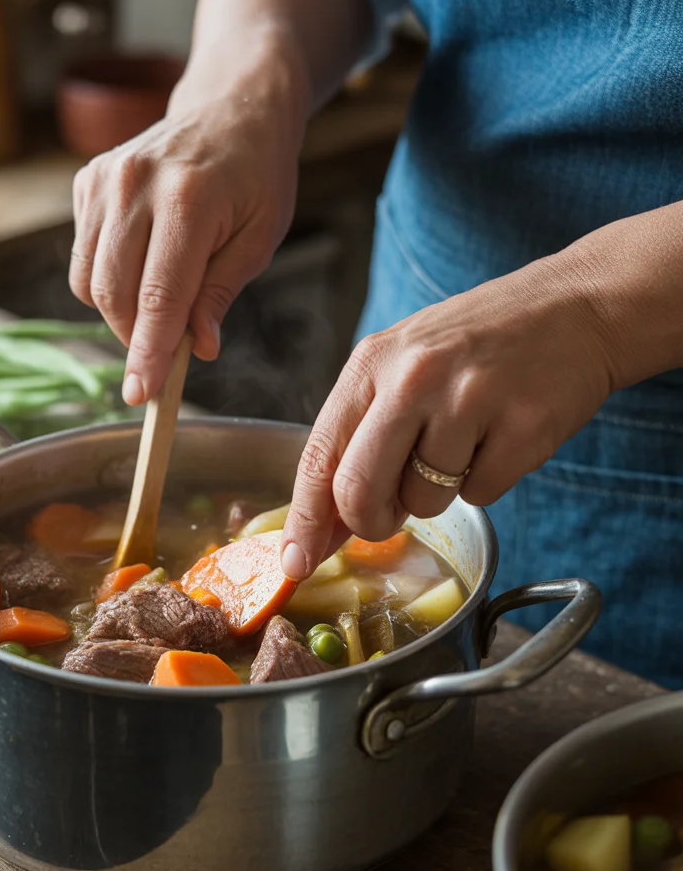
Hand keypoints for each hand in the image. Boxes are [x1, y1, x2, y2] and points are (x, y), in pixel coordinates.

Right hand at [68, 60, 305, 405]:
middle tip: (166, 349)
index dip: (148, 354)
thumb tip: (196, 349)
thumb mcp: (260, 237)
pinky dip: (108, 280)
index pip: (159, 296)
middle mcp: (136, 184)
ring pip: (90, 282)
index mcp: (189, 198)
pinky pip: (84, 259)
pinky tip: (142, 262)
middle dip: (136, 338)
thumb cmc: (255, 175)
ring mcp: (105, 179)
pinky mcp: (87, 181)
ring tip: (161, 300)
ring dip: (120, 312)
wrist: (230, 106)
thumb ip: (221, 293)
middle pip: (114, 294)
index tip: (140, 395)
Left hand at [279, 259, 618, 579]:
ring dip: (438, 493)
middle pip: (358, 491)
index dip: (304, 521)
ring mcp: (469, 400)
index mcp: (371, 364)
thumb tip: (322, 527)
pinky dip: (487, 480)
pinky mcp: (523, 426)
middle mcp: (413, 378)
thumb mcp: (402, 368)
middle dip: (369, 523)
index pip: (318, 457)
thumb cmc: (476, 345)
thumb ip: (359, 438)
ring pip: (423, 502)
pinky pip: (481, 496)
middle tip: (389, 517)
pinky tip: (500, 435)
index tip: (295, 563)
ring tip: (466, 438)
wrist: (575, 306)